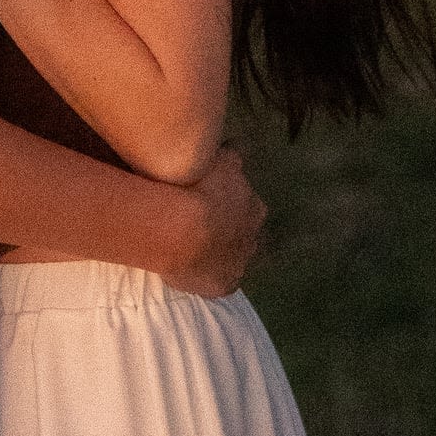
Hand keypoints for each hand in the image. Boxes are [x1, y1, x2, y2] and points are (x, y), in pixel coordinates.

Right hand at [162, 142, 264, 297]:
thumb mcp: (219, 159)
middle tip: (200, 222)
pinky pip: (217, 280)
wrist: (180, 230)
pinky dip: (207, 275)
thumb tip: (235, 150)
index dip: (227, 201)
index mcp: (255, 208)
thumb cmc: (198, 188)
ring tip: (190, 245)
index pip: (246, 204)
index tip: (209, 198)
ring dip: (217, 252)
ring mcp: (240, 265)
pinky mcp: (225, 286)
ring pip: (232, 258)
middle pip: (242, 233)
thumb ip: (231, 156)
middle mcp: (254, 238)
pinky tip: (189, 267)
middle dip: (227, 228)